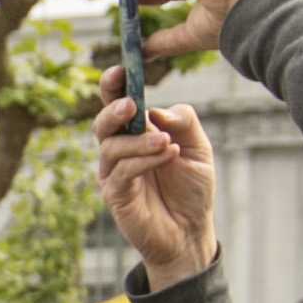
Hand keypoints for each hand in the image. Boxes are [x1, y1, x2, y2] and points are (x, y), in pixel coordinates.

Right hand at [95, 90, 218, 288]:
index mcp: (136, 134)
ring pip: (112, 146)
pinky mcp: (115, 195)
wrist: (191, 232)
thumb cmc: (192, 190)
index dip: (114, 86)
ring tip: (167, 143)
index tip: (120, 70)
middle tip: (132, 105)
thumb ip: (184, 123)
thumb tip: (158, 110)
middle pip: (103, 123)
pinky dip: (144, 160)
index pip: (118, 104)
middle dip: (113, 109)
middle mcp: (119, 151)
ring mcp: (114, 173)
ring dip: (139, 140)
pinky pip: (122, 171)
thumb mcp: (199, 148)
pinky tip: (166, 155)